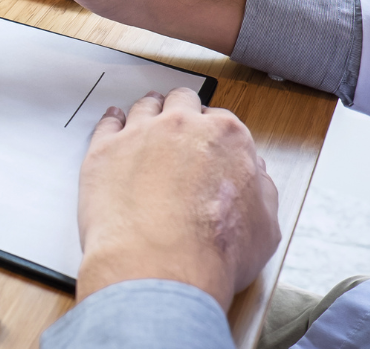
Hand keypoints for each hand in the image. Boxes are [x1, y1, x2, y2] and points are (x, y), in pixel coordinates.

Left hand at [76, 89, 280, 311]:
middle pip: (181, 103)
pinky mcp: (104, 150)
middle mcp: (182, 126)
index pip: (220, 120)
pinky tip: (113, 124)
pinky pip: (107, 123)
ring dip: (148, 111)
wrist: (160, 265)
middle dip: (181, 111)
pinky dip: (111, 121)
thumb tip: (255, 177)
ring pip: (144, 107)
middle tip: (177, 125)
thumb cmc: (212, 251)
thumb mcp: (265, 226)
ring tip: (145, 118)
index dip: (213, 132)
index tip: (207, 142)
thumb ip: (261, 192)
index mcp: (226, 137)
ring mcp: (139, 134)